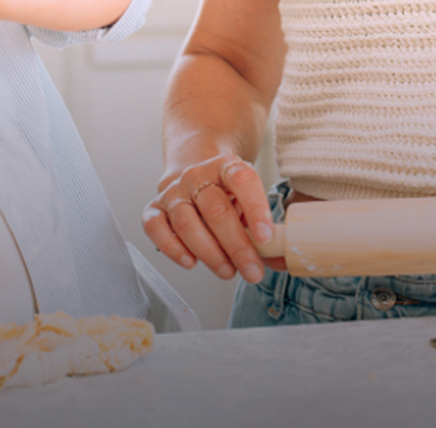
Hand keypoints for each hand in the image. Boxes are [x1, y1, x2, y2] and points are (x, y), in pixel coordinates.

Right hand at [143, 156, 283, 283]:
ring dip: (209, 253)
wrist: (196, 175)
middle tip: (252, 270)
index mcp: (225, 165)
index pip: (242, 179)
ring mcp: (173, 191)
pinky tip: (191, 262)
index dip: (255, 208)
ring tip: (228, 271)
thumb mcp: (249, 199)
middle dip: (236, 245)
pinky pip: (155, 227)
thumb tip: (280, 257)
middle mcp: (196, 175)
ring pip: (186, 222)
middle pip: (215, 209)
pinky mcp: (154, 207)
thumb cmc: (227, 194)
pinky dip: (171, 248)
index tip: (266, 238)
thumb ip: (263, 227)